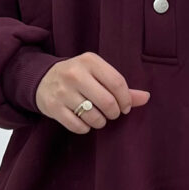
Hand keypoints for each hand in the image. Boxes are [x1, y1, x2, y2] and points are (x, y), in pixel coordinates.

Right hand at [35, 52, 150, 133]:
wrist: (42, 79)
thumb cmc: (78, 76)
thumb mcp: (98, 74)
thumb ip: (121, 87)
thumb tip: (146, 97)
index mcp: (89, 61)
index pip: (117, 83)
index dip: (126, 100)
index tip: (125, 107)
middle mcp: (75, 74)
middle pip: (107, 102)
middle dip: (114, 113)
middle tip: (112, 113)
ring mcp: (63, 91)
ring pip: (93, 116)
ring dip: (100, 122)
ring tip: (98, 117)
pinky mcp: (53, 107)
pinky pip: (78, 126)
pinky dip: (85, 128)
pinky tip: (84, 121)